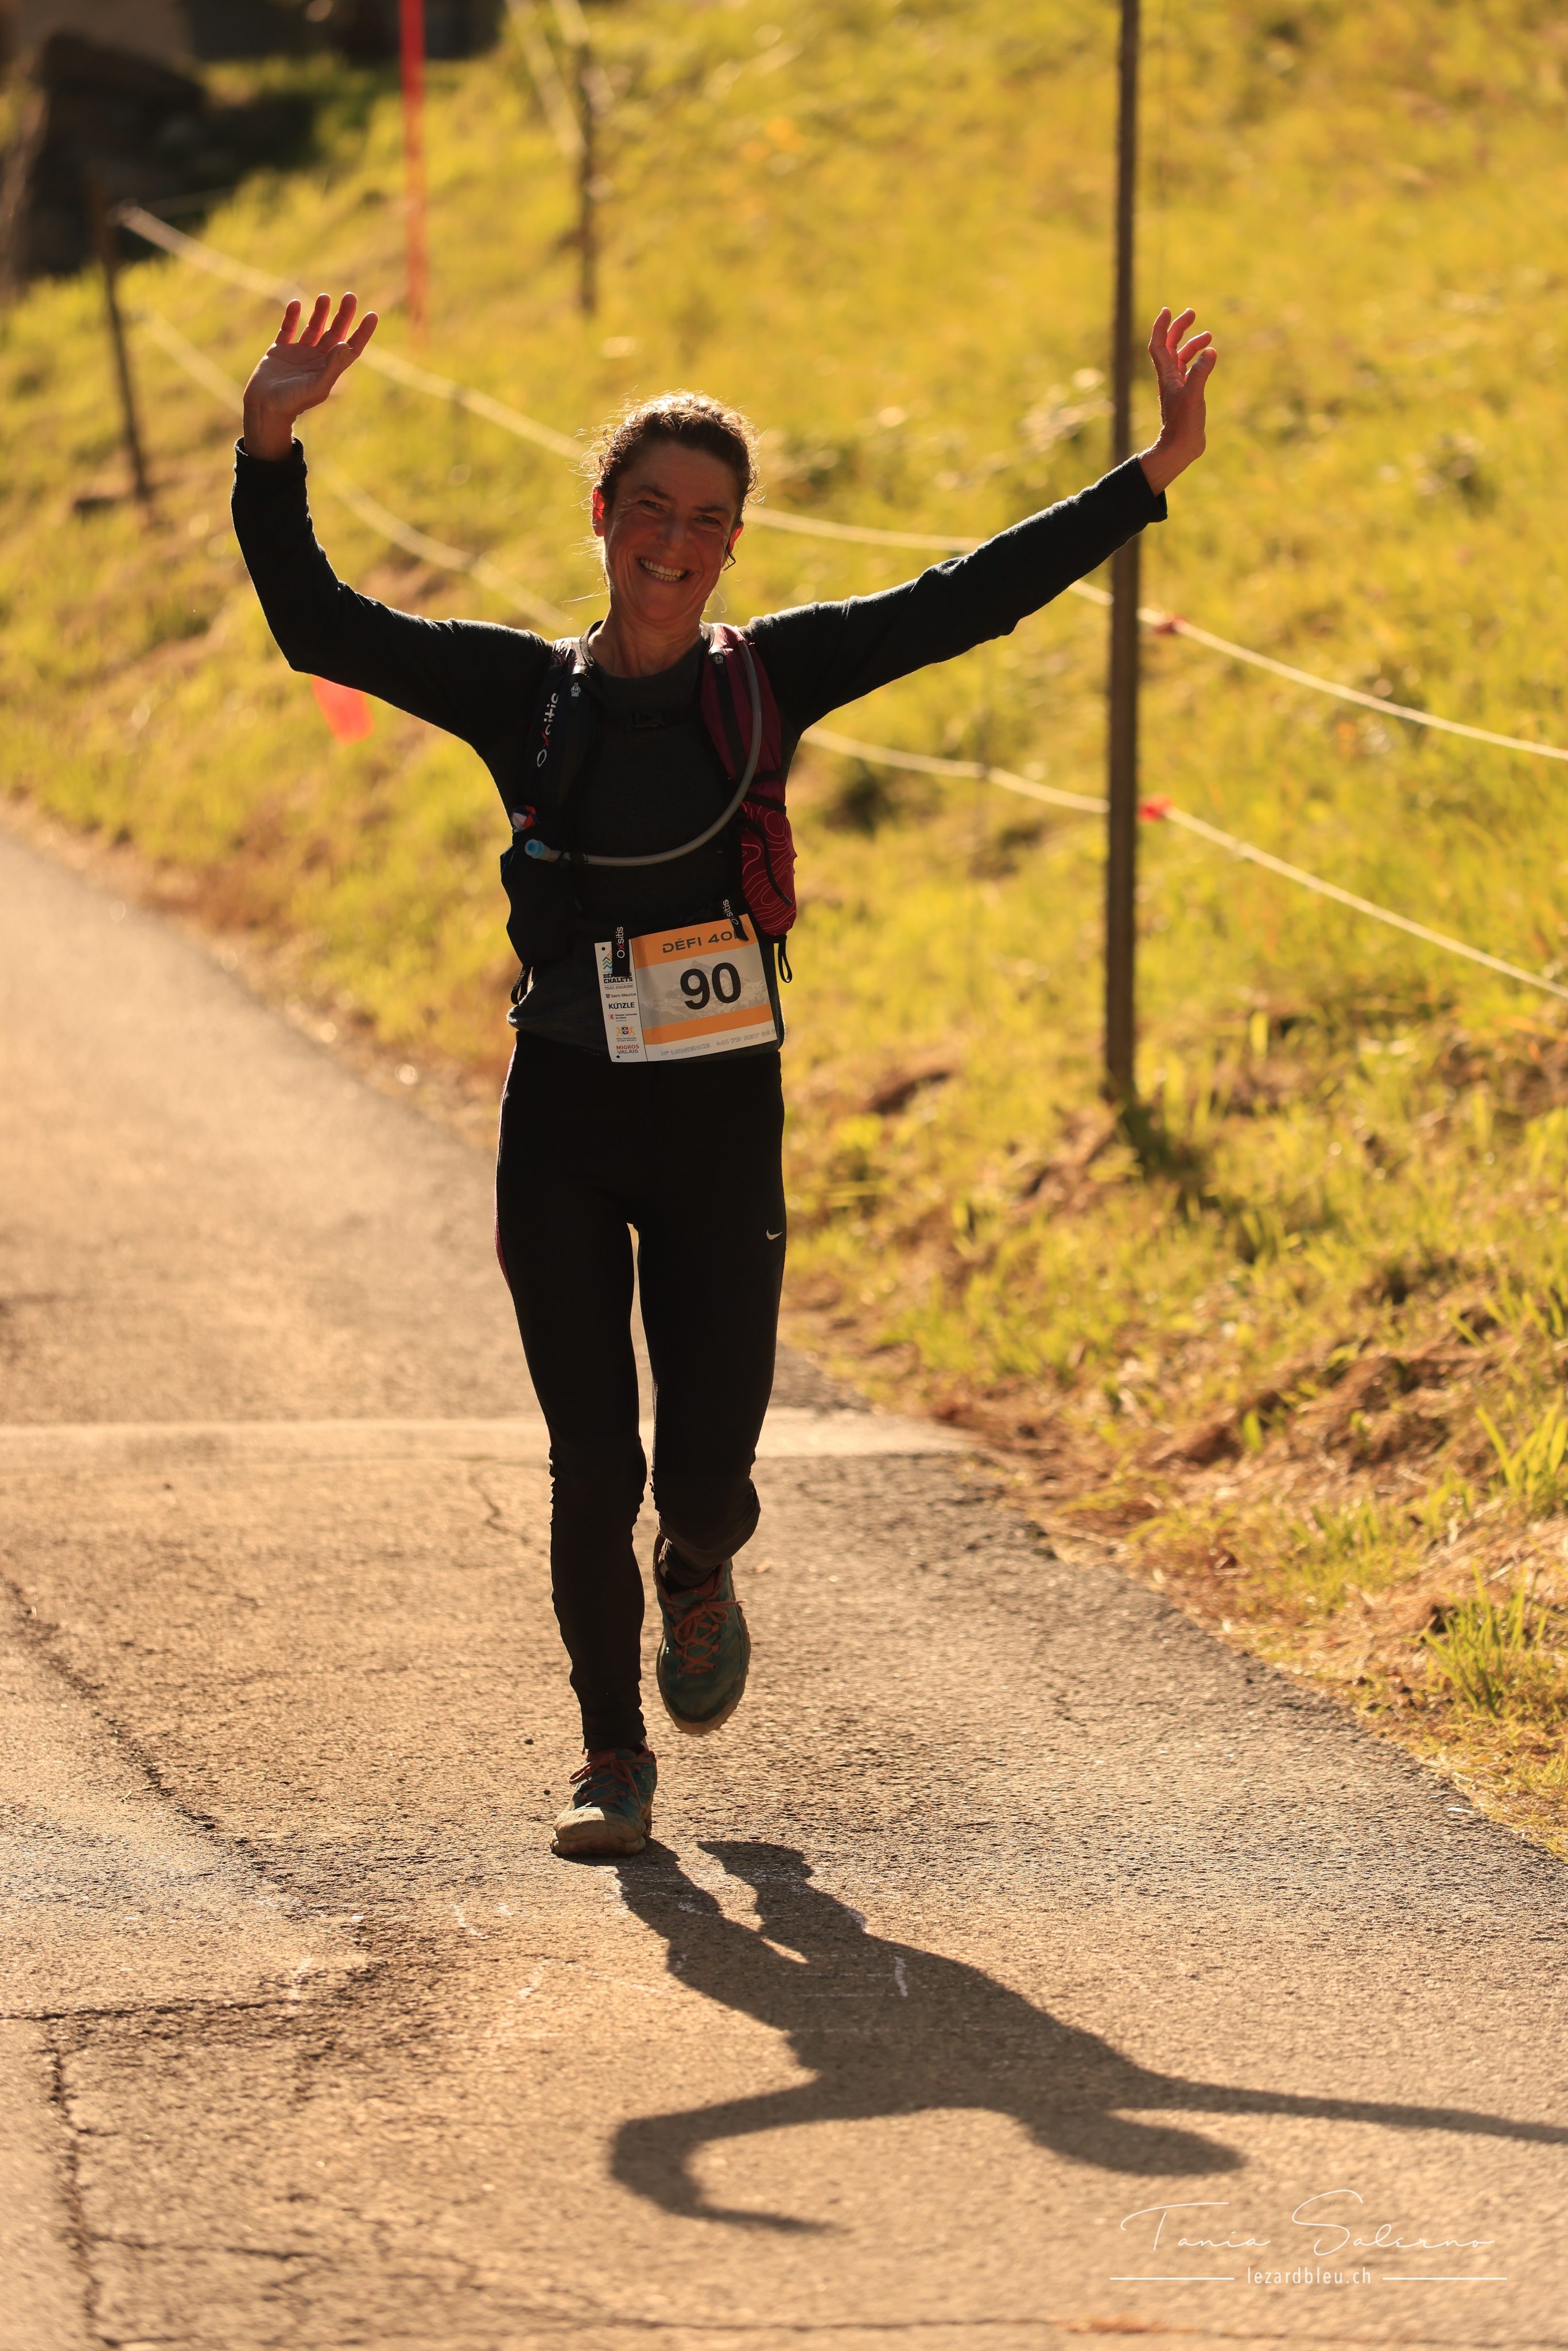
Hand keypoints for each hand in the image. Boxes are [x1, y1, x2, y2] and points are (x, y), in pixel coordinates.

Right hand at [240, 292, 378, 459]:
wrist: (265, 407)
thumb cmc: (294, 402)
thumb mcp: (317, 386)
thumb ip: (333, 367)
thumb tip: (345, 344)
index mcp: (329, 369)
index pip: (350, 347)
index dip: (362, 333)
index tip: (372, 315)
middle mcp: (317, 359)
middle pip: (334, 332)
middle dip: (343, 315)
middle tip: (351, 297)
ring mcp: (299, 353)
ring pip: (313, 327)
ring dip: (320, 312)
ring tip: (325, 297)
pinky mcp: (280, 350)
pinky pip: (287, 329)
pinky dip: (291, 316)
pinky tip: (296, 304)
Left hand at [1137, 307, 1215, 495]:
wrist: (1180, 449)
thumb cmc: (1183, 425)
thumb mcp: (1194, 396)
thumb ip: (1201, 373)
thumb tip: (1210, 351)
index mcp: (1167, 376)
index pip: (1159, 345)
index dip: (1162, 327)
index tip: (1168, 310)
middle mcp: (1170, 379)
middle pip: (1170, 347)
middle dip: (1179, 328)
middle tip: (1192, 314)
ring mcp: (1178, 387)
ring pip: (1181, 358)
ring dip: (1192, 345)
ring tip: (1208, 336)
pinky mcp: (1187, 396)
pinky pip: (1190, 372)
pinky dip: (1198, 361)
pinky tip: (1210, 358)